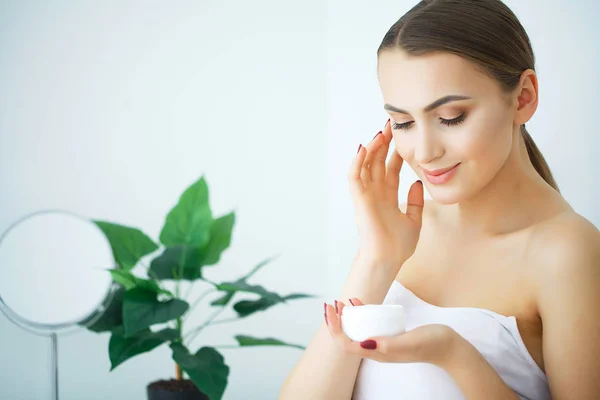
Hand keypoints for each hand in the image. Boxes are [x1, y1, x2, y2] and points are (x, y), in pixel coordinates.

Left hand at [324, 299, 459, 366]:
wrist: (449, 347)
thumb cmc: (430, 344)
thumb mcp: (408, 343)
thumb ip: (388, 345)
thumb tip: (363, 343)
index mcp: (377, 354)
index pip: (346, 345)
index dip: (334, 329)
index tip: (331, 310)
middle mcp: (376, 350)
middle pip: (348, 338)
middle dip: (336, 322)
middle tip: (333, 304)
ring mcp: (383, 342)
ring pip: (357, 331)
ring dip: (347, 318)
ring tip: (342, 302)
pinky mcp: (390, 335)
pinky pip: (370, 325)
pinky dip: (362, 314)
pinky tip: (358, 302)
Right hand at [349, 119, 423, 268]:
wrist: (388, 259)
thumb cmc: (398, 245)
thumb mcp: (415, 220)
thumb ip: (416, 202)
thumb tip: (418, 182)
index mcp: (387, 197)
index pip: (391, 168)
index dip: (396, 152)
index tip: (403, 136)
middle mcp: (375, 193)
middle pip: (378, 162)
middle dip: (384, 143)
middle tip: (391, 124)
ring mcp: (366, 194)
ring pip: (366, 164)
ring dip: (372, 147)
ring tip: (381, 132)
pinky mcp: (359, 198)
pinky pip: (355, 176)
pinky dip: (357, 161)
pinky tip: (365, 147)